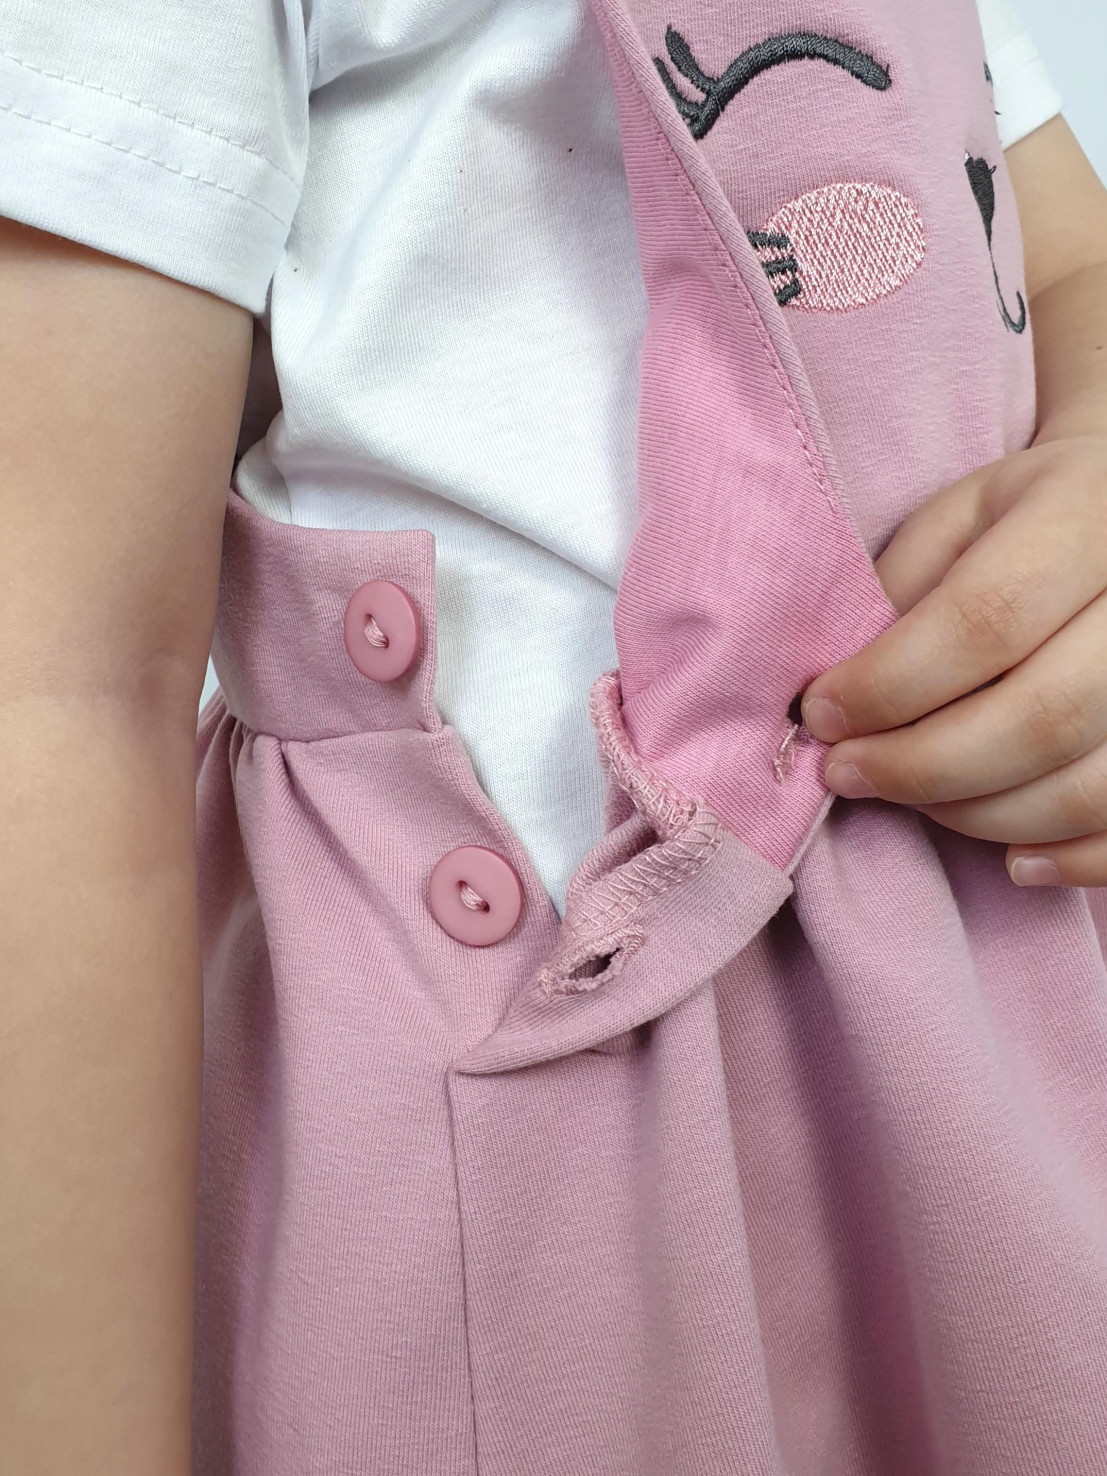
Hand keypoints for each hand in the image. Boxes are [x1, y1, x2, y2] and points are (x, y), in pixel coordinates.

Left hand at [801, 435, 1106, 887]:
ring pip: (1087, 788)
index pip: (987, 619)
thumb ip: (904, 592)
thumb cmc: (1031, 521)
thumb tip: (838, 701)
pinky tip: (1011, 857)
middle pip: (1040, 717)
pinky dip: (1067, 861)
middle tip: (847, 773)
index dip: (890, 684)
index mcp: (1089, 513)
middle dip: (920, 766)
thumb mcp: (959, 518)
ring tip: (913, 800)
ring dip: (977, 816)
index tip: (822, 715)